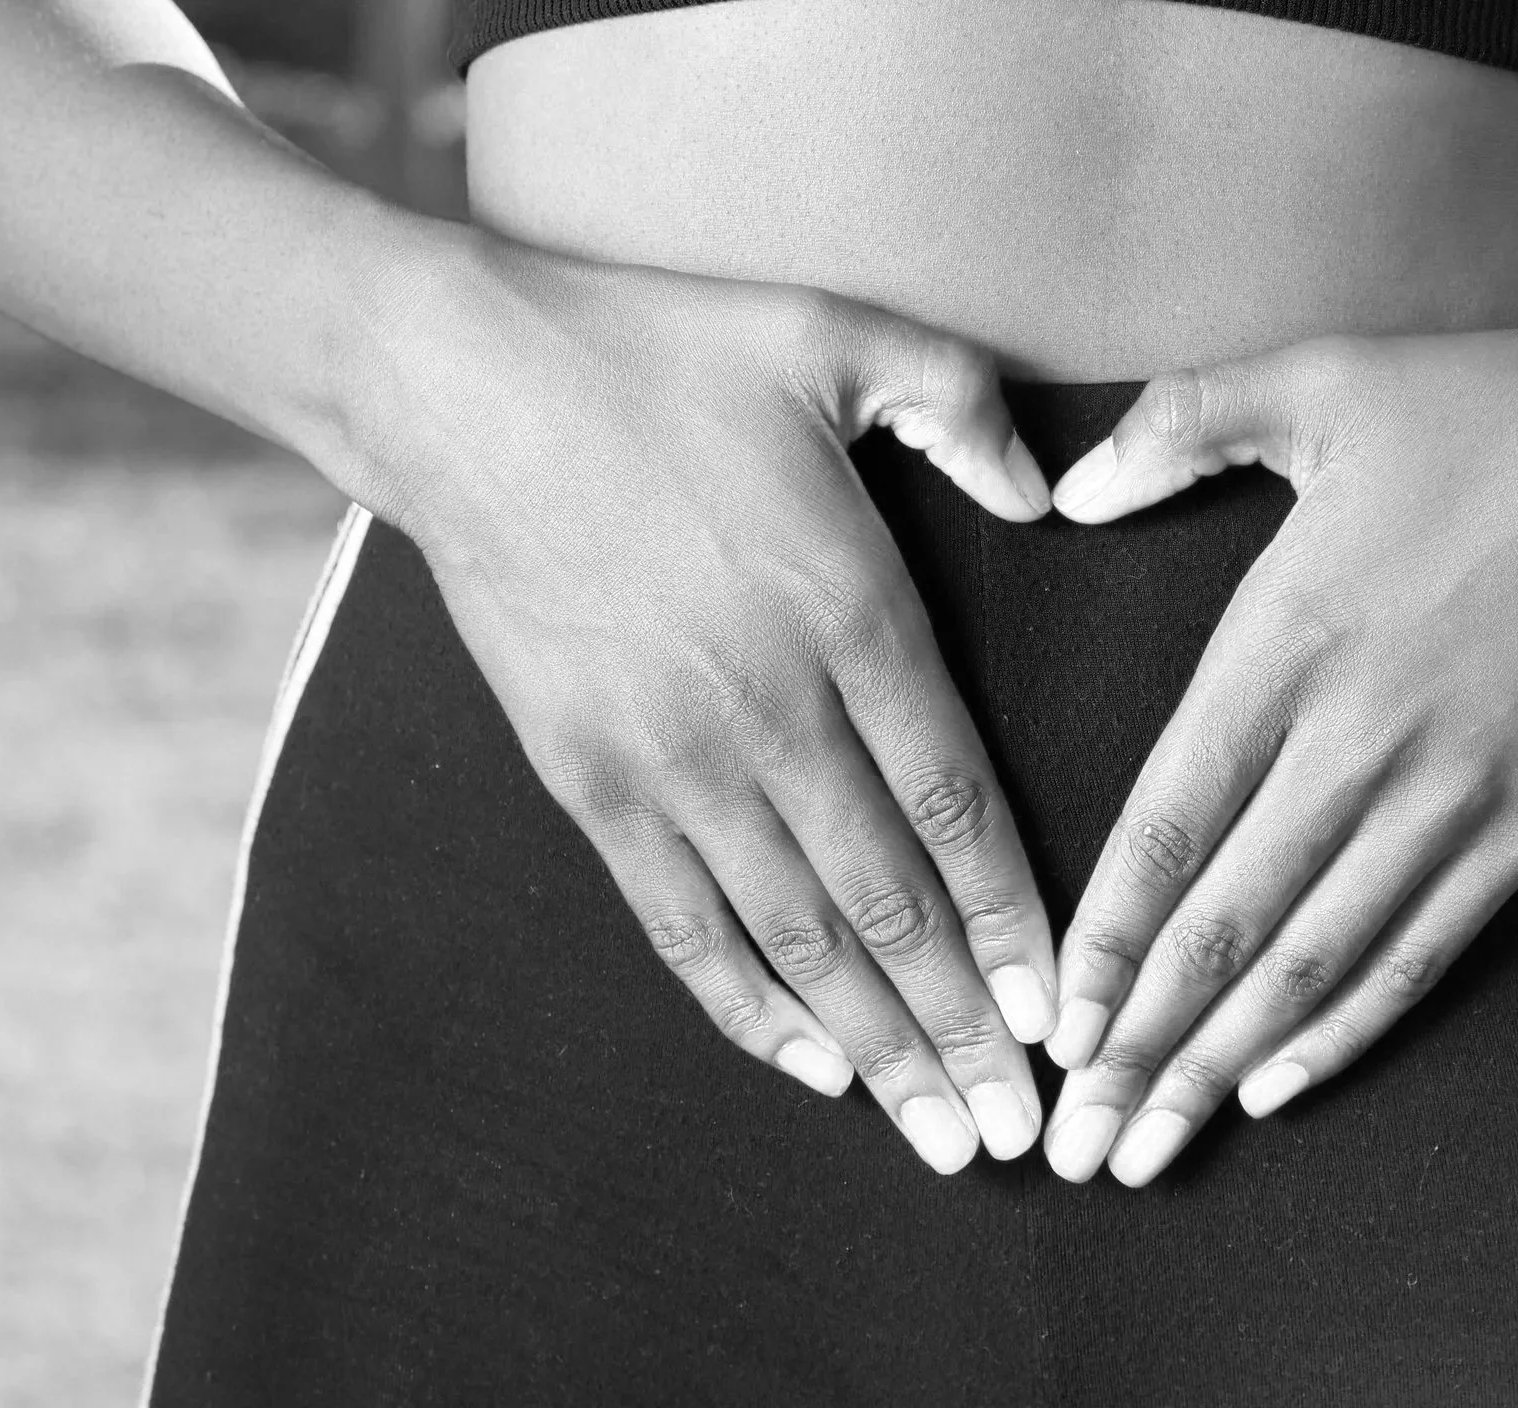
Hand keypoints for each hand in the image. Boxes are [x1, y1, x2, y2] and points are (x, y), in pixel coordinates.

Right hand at [333, 235, 1061, 1172]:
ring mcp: (668, 758)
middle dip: (965, 1026)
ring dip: (876, 1046)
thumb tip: (1050, 492)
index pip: (956, 802)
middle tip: (1028, 1127)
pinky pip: (680, 924)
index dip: (1015, 919)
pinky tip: (811, 1070)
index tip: (1061, 1010)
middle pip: (890, 903)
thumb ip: (963, 409)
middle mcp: (766, 708)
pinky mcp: (586, 780)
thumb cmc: (659, 352)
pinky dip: (747, 1007)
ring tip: (942, 1135)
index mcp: (848, 611)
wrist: (455, 384)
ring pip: (796, 939)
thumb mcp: (837, 336)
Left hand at [1031, 311, 1517, 1183]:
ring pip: (1319, 955)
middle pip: (1229, 920)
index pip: (1173, 819)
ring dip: (1226, 1061)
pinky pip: (1426, 944)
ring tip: (1152, 1147)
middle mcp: (1367, 733)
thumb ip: (1177, 428)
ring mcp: (1460, 788)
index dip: (1105, 934)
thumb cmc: (1486, 406)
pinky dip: (1351, 1023)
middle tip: (1073, 1141)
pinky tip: (1282, 1083)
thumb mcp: (1319, 377)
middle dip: (1143, 1042)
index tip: (1052, 1024)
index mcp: (1292, 635)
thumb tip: (1069, 493)